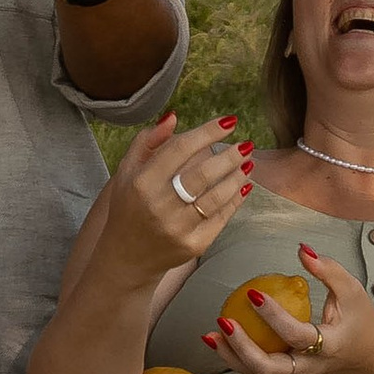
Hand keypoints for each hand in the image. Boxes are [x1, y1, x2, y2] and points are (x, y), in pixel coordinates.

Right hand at [92, 109, 255, 287]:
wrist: (126, 257)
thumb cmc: (128, 206)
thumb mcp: (126, 171)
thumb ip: (148, 141)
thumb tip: (174, 116)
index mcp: (142, 182)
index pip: (180, 149)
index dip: (207, 132)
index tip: (228, 121)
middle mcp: (160, 205)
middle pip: (203, 173)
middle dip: (230, 155)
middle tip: (245, 144)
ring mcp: (178, 228)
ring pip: (217, 197)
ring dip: (237, 177)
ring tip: (248, 162)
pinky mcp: (193, 246)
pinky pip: (221, 218)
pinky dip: (235, 200)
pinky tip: (243, 187)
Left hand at [201, 244, 373, 373]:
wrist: (367, 357)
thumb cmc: (358, 319)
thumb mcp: (352, 291)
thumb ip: (328, 270)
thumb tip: (302, 249)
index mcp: (328, 346)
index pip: (296, 335)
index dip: (274, 317)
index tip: (253, 293)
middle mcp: (309, 366)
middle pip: (271, 368)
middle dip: (243, 348)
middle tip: (224, 322)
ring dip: (232, 356)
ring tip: (210, 334)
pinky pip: (258, 370)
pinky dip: (236, 357)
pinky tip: (217, 339)